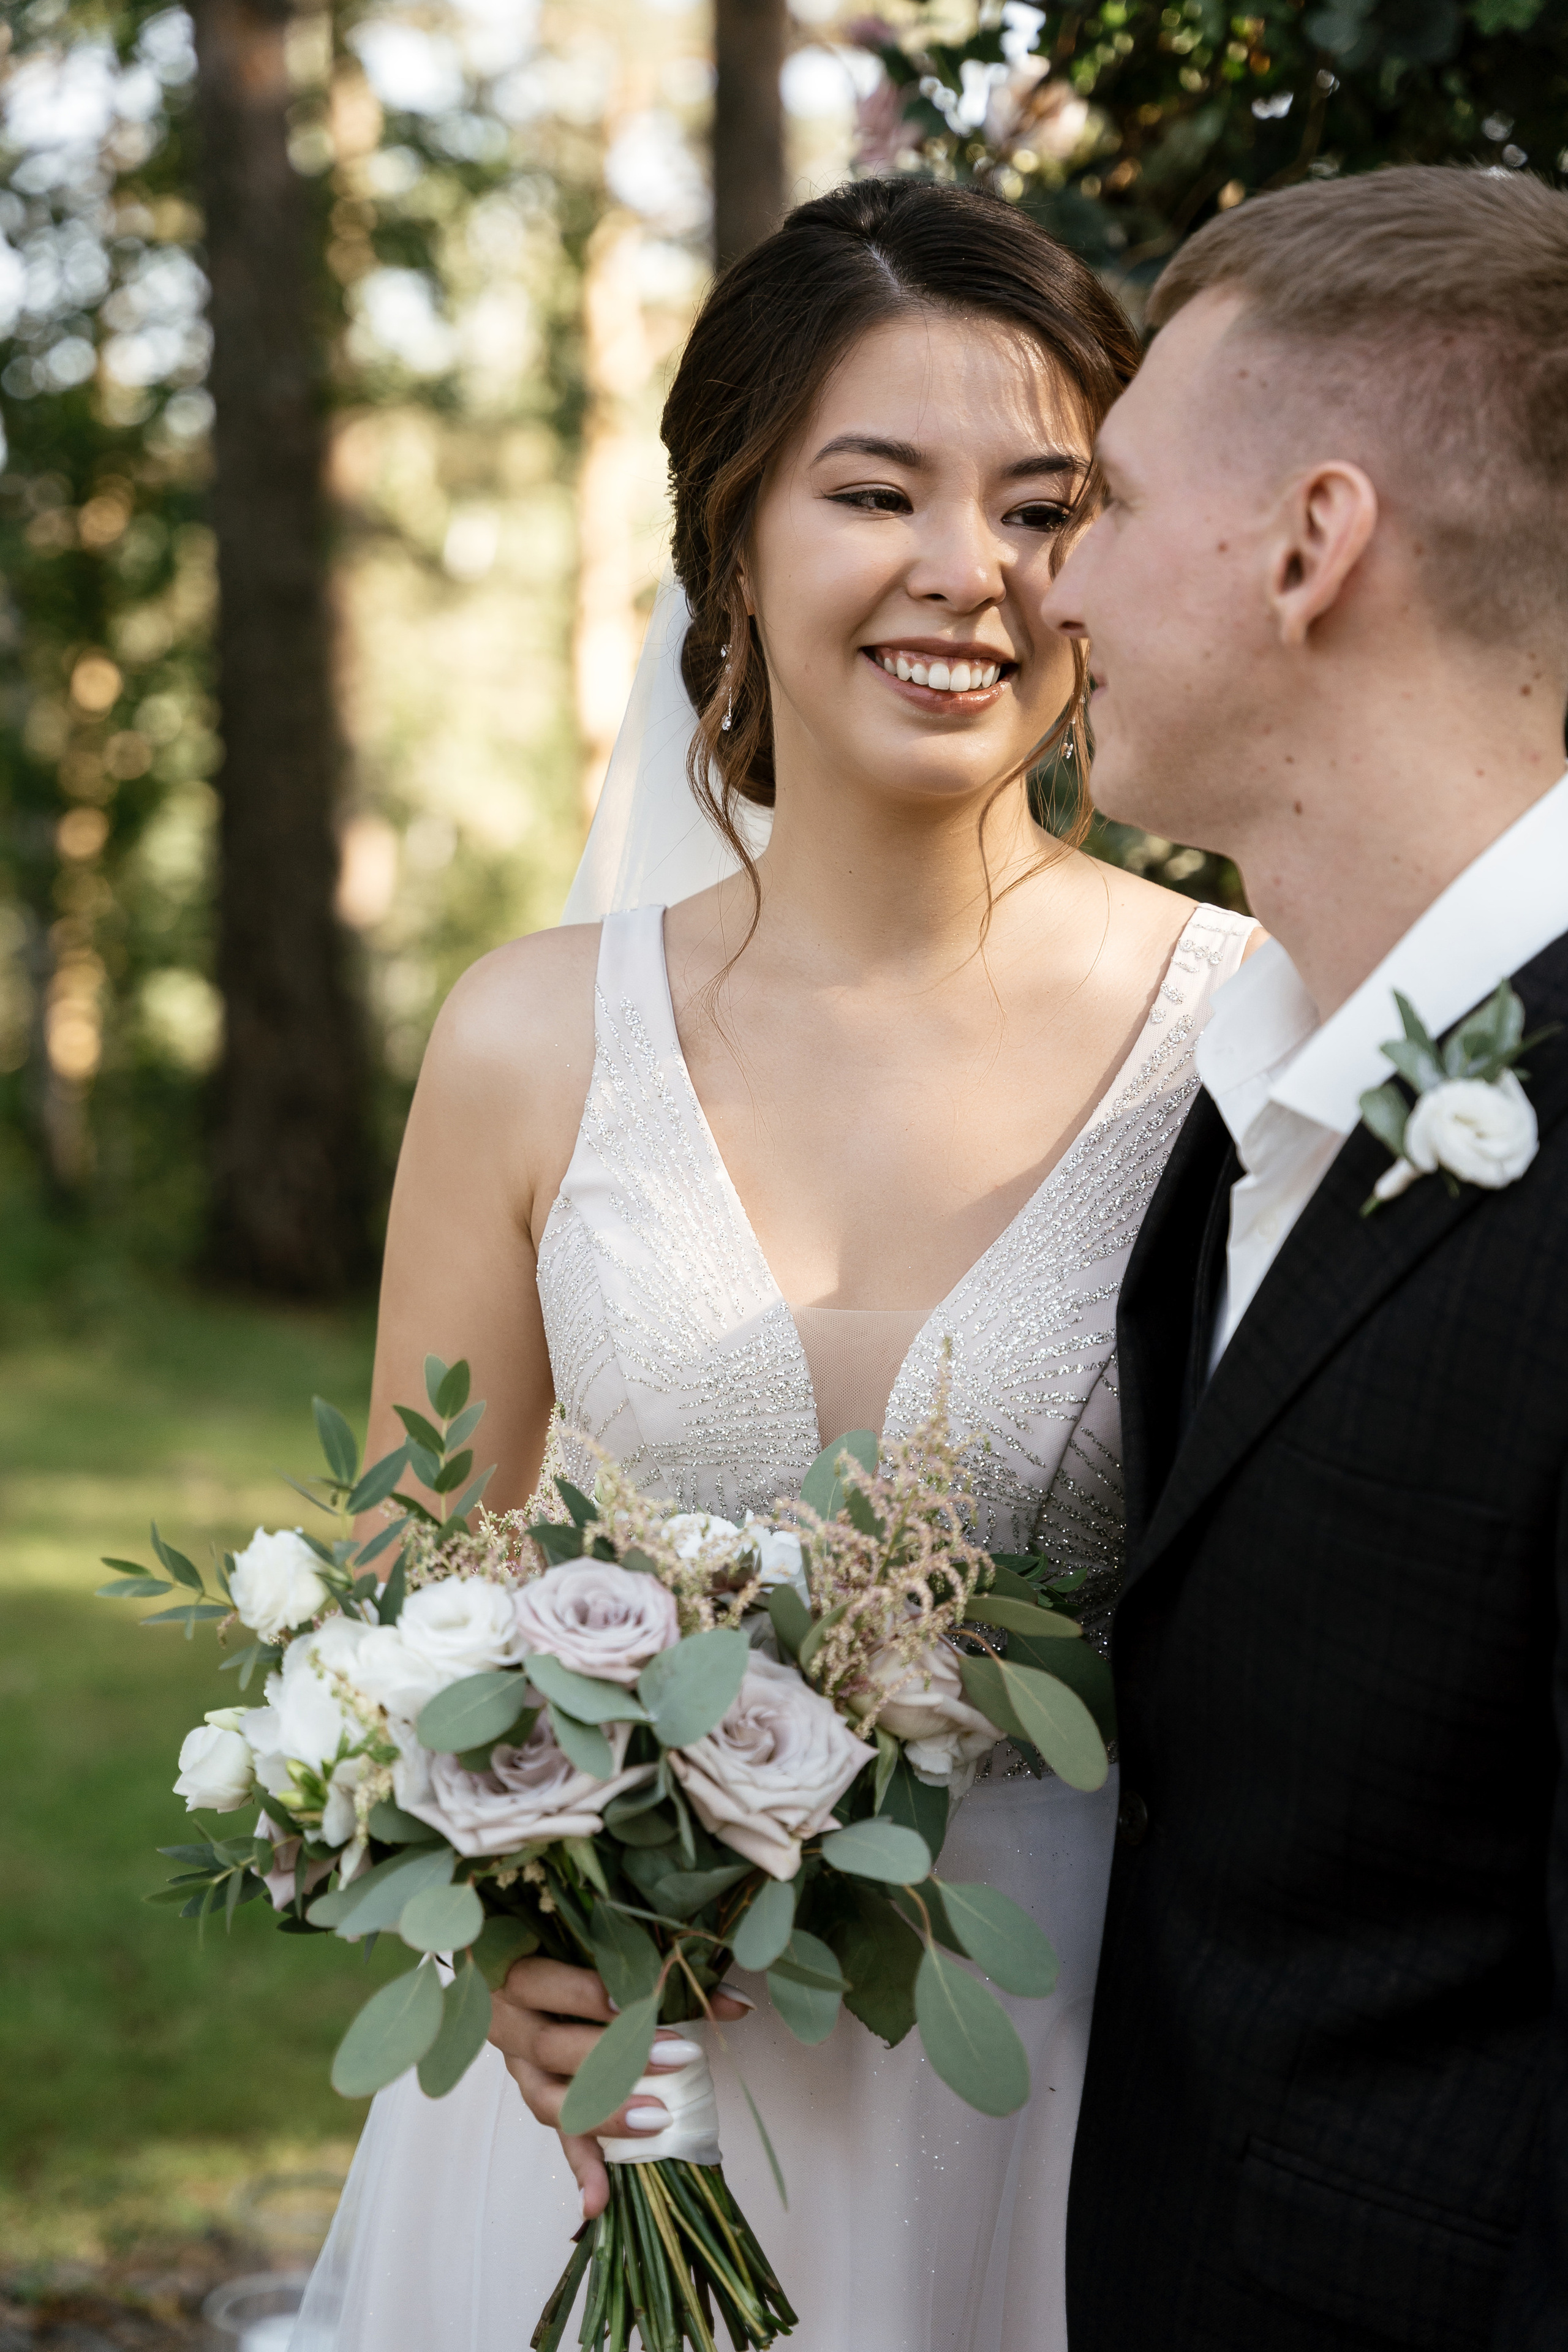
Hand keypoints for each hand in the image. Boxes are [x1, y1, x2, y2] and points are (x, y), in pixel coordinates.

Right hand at [489, 1955, 750, 2218]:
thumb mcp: (603, 1954)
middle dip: (616, 2054)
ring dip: (606, 2113)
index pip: (542, 1982)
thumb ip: (660, 1970)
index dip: (586, 1994)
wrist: (530, 1981)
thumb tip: (737, 2002)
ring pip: (549, 2100)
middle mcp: (510, 2025)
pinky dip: (581, 2170)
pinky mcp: (540, 2102)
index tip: (639, 2002)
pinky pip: (559, 2140)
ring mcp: (521, 2070)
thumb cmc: (575, 1958)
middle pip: (550, 2046)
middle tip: (676, 2056)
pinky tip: (599, 2201)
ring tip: (656, 2119)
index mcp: (515, 1973)